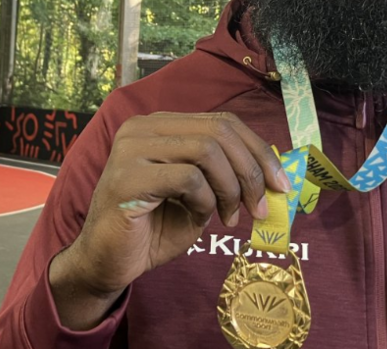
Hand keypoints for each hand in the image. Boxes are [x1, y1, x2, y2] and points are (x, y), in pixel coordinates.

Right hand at [49, 112, 289, 329]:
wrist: (107, 264)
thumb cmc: (153, 229)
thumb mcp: (199, 197)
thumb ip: (225, 176)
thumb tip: (273, 174)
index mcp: (160, 126)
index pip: (222, 122)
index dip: (258, 150)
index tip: (280, 184)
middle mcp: (142, 127)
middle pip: (219, 131)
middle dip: (251, 170)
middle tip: (261, 207)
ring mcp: (131, 148)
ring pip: (207, 150)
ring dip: (230, 189)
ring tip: (229, 218)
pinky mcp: (127, 177)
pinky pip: (189, 178)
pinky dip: (205, 201)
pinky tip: (200, 219)